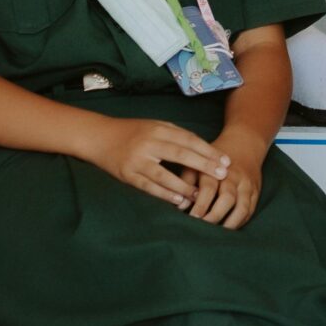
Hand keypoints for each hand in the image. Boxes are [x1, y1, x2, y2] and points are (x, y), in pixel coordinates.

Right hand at [94, 118, 230, 209]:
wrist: (100, 137)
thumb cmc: (133, 132)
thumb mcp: (155, 126)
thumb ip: (176, 136)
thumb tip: (203, 149)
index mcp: (159, 129)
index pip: (189, 140)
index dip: (209, 151)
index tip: (226, 161)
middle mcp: (149, 143)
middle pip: (181, 155)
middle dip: (204, 165)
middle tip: (222, 175)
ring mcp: (137, 160)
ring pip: (164, 175)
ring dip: (184, 186)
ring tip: (200, 195)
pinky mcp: (127, 174)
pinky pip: (148, 186)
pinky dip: (163, 194)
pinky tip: (177, 200)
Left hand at [190, 123, 265, 228]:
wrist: (244, 143)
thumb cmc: (213, 158)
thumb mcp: (196, 162)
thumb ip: (186, 182)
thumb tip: (180, 206)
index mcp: (216, 168)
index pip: (209, 188)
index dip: (200, 205)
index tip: (192, 218)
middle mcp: (234, 176)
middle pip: (227, 199)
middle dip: (215, 216)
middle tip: (203, 229)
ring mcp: (247, 184)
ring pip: (242, 208)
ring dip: (230, 223)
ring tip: (217, 235)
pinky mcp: (256, 191)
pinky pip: (250, 210)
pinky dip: (240, 222)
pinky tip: (229, 228)